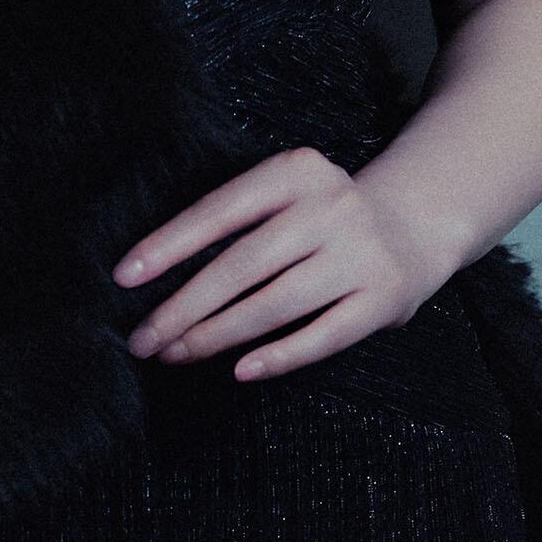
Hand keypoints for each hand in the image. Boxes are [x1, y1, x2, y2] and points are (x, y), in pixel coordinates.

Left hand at [115, 148, 453, 380]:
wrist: (415, 227)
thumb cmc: (322, 220)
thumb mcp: (286, 195)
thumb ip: (235, 222)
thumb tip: (154, 278)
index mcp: (297, 171)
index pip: (221, 209)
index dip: (170, 245)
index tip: (126, 277)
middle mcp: (332, 206)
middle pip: (243, 264)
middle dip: (184, 307)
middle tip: (143, 339)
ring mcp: (362, 253)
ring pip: (276, 303)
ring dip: (217, 336)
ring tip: (176, 355)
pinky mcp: (383, 298)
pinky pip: (322, 336)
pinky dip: (278, 356)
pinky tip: (239, 371)